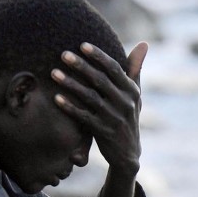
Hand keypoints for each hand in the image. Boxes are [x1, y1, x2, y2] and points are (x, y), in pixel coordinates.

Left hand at [52, 40, 147, 173]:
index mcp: (132, 91)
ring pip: (90, 97)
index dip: (98, 56)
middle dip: (81, 66)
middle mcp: (125, 103)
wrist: (128, 153)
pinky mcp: (103, 132)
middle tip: (63, 54)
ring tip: (53, 73)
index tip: (82, 44)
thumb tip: (144, 43)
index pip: (115, 69)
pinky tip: (56, 98)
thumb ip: (135, 69)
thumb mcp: (135, 95)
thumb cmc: (128, 116)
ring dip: (71, 84)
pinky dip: (70, 107)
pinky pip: (84, 117)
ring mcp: (114, 119)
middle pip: (101, 80)